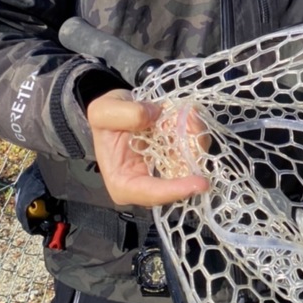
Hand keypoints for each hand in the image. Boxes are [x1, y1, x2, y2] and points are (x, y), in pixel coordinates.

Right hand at [87, 89, 208, 206]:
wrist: (118, 108)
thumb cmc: (105, 117)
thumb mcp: (102, 112)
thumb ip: (124, 114)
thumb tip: (152, 116)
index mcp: (123, 182)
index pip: (151, 194)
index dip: (176, 190)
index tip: (200, 183)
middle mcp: (146, 183)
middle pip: (178, 182)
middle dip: (193, 156)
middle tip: (194, 127)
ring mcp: (164, 171)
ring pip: (191, 165)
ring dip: (196, 139)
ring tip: (188, 114)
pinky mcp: (176, 158)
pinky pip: (194, 150)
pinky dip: (195, 133)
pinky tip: (189, 116)